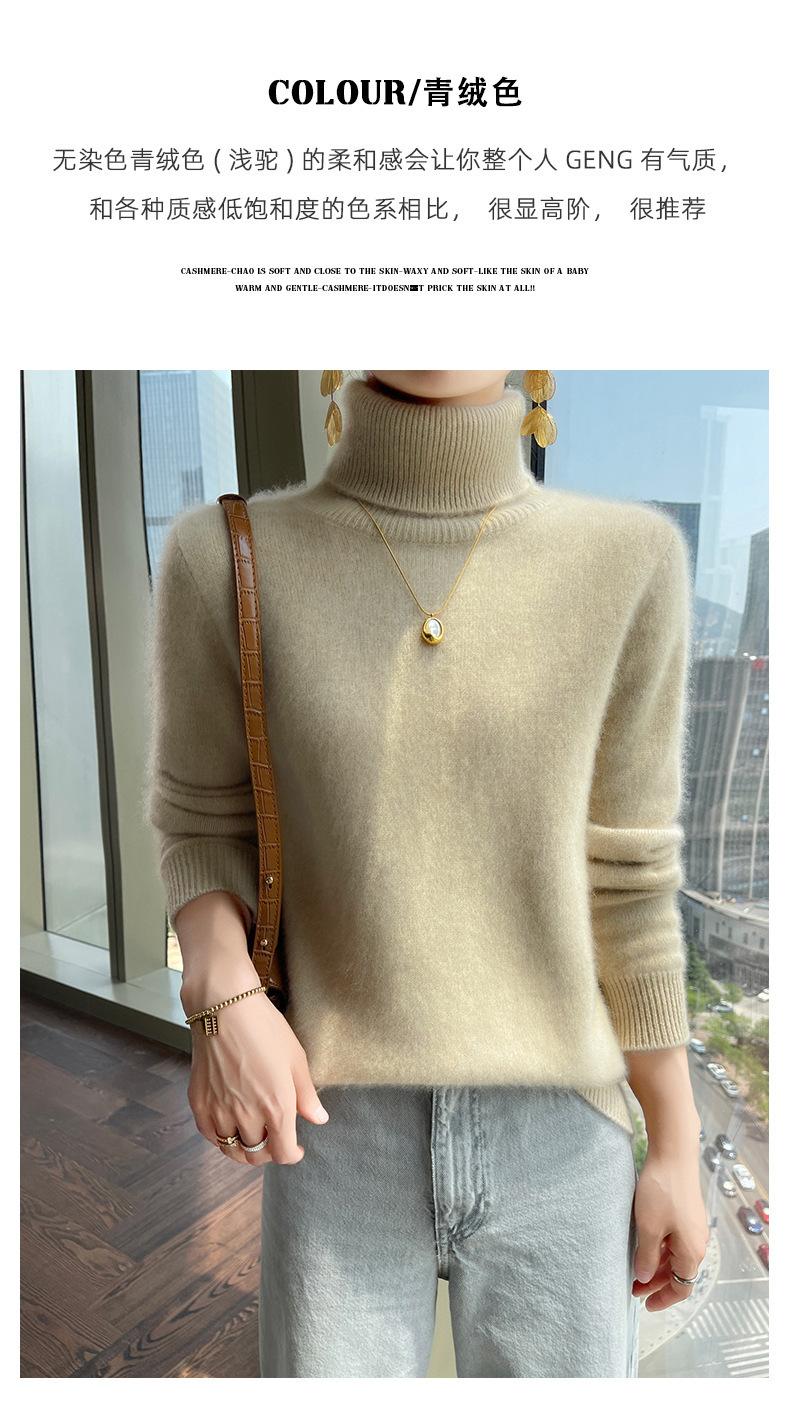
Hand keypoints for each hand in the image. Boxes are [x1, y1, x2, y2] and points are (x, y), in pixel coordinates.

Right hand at [183, 973, 328, 1167]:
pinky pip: (209, 1135)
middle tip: (274, 1142)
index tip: (295, 1149)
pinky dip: (220, 1138)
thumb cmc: (264, 1028)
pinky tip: (228, 1126)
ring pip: (230, 1150)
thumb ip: (307, 1095)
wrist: (224, 1008)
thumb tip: (318, 1119)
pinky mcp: (199, 1102)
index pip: (282, 1153)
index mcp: (276, 1107)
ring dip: (243, 1149)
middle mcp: (246, 1115)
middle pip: (256, 1155)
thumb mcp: (296, 1059)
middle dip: (268, 1153)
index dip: (291, 1155)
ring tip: (251, 1138)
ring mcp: (219, 1111)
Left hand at [631, 1141, 708, 1310]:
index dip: (664, 1299)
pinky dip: (660, 1250)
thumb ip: (646, 1257)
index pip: (682, 1288)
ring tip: (634, 1270)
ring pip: (674, 1257)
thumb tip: (645, 1279)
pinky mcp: (686, 1214)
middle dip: (656, 1283)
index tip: (645, 1305)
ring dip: (656, 1266)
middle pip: (678, 1273)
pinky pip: (674, 1241)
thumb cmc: (661, 1192)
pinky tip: (644, 1246)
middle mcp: (697, 1242)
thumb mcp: (649, 1228)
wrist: (673, 1155)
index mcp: (691, 1251)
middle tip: (632, 1288)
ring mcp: (692, 1227)